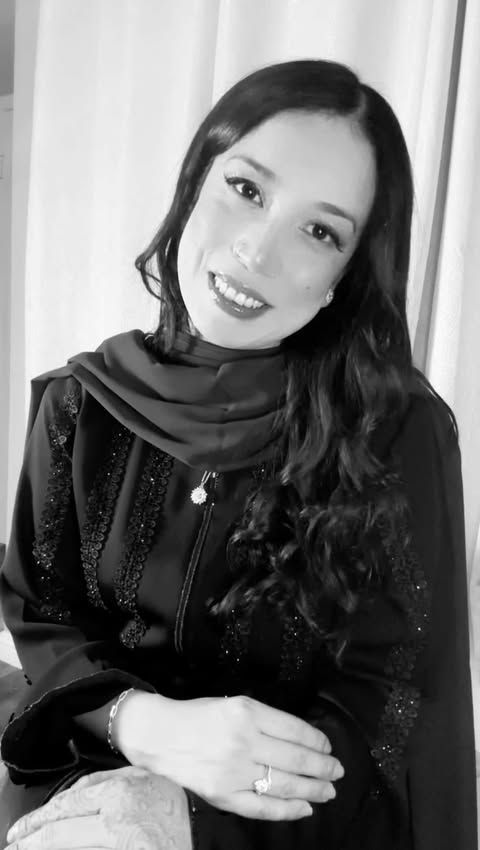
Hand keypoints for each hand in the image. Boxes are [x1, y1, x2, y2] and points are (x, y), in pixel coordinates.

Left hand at [5, 767, 191, 849]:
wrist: (206, 834)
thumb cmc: (175, 807)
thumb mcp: (142, 779)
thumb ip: (106, 779)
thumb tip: (70, 794)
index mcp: (119, 790)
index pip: (65, 805)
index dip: (35, 821)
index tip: (18, 832)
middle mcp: (116, 817)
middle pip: (58, 833)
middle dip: (29, 843)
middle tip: (13, 848)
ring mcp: (121, 843)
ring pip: (68, 849)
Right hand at [118, 693, 343, 820]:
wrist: (159, 735)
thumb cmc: (199, 717)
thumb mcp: (234, 704)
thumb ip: (266, 720)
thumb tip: (304, 740)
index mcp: (247, 712)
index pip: (294, 729)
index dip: (317, 741)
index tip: (328, 747)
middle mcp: (243, 740)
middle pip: (295, 757)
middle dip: (323, 767)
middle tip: (338, 771)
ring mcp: (233, 770)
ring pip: (284, 784)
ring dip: (313, 789)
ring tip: (329, 791)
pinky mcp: (223, 795)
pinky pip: (263, 807)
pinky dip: (287, 810)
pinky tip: (304, 808)